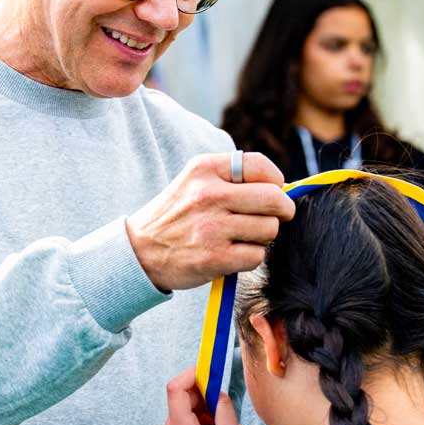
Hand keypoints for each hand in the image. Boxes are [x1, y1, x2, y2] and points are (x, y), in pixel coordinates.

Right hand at [128, 152, 294, 290]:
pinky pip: (257, 255)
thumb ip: (234, 178)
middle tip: (272, 218)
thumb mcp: (195, 181)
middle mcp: (208, 195)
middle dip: (281, 211)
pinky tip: (231, 254)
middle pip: (274, 199)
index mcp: (205, 169)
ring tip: (240, 237)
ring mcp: (211, 227)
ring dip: (262, 237)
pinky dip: (250, 257)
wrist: (140, 250)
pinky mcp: (214, 258)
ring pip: (269, 229)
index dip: (276, 182)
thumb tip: (284, 189)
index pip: (261, 166)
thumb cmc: (177, 215)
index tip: (271, 192)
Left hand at [162, 368, 244, 424]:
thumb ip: (225, 409)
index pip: (176, 388)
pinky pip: (190, 422)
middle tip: (225, 409)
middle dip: (206, 397)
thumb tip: (219, 392)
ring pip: (189, 409)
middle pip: (185, 397)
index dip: (192, 374)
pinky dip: (205, 422)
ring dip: (209, 412)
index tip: (210, 371)